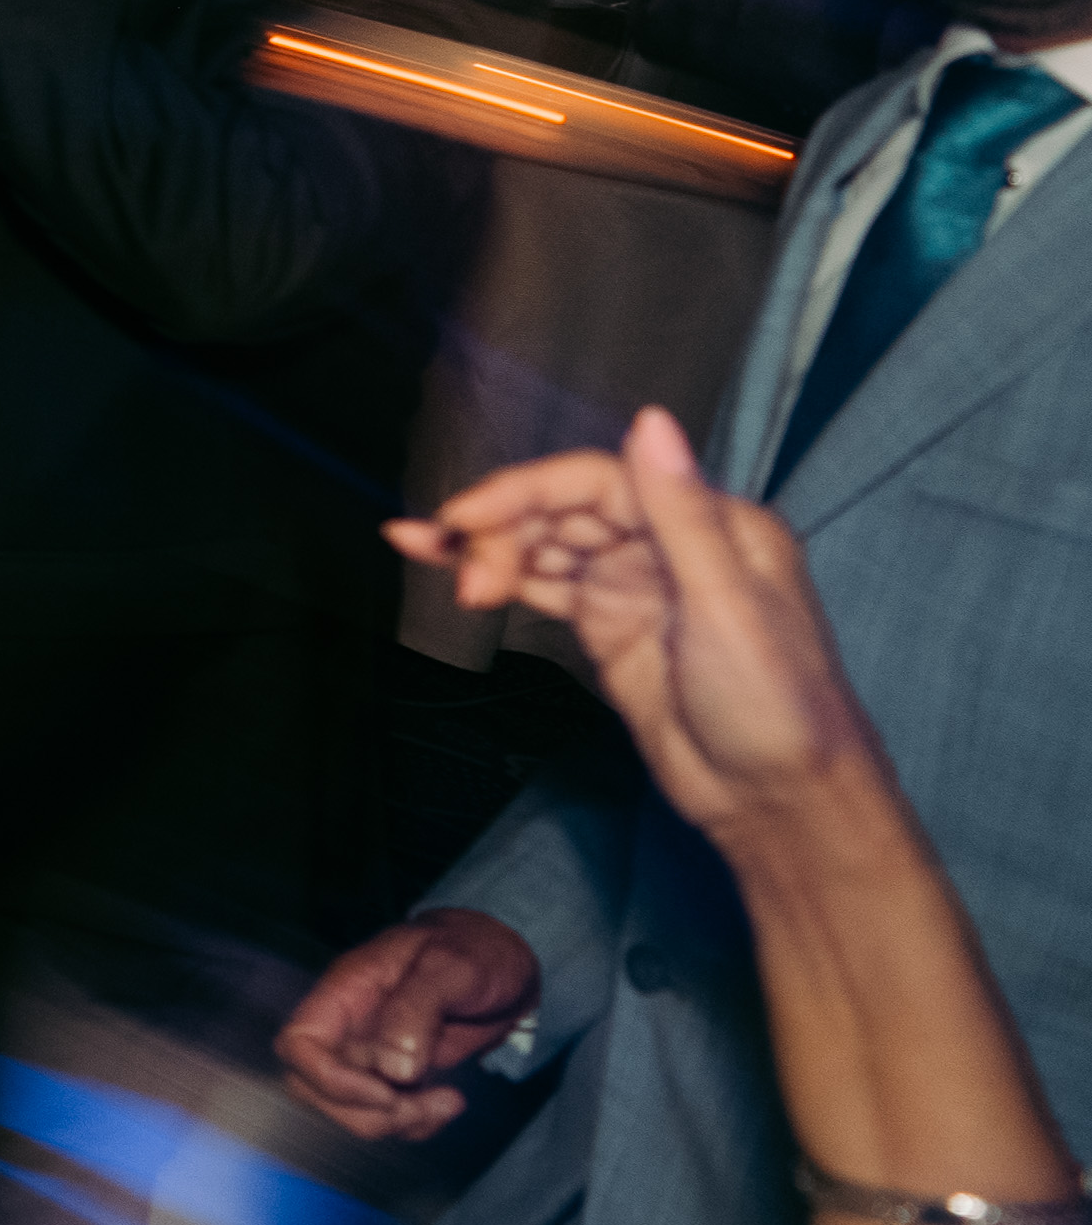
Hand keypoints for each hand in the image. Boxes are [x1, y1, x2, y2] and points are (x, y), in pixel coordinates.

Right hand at [278, 907, 546, 1141]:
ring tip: (448, 1103)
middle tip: (420, 1106)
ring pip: (349, 1110)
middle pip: (312, 1088)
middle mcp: (349, 1027)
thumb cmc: (474, 949)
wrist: (506, 963)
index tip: (386, 1092)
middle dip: (364, 1113)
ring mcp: (370, 1055)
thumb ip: (417, 1007)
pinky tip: (449, 1103)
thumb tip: (394, 1069)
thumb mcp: (452, 966)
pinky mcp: (397, 1076)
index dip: (329, 1079)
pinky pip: (388, 1116)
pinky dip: (415, 1125)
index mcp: (346, 991)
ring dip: (396, 1123)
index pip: (299, 1043)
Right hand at [394, 411, 879, 851]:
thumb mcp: (726, 606)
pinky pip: (545, 586)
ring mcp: (637, 586)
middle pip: (565, 509)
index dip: (527, 491)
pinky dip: (500, 578)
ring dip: (491, 552)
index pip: (600, 481)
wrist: (779, 805)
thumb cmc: (777, 707)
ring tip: (446, 577)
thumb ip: (681, 513)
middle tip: (461, 570)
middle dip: (502, 528)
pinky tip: (454, 574)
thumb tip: (651, 418)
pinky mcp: (611, 628)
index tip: (465, 516)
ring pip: (548, 545)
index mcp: (715, 523)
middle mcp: (672, 544)